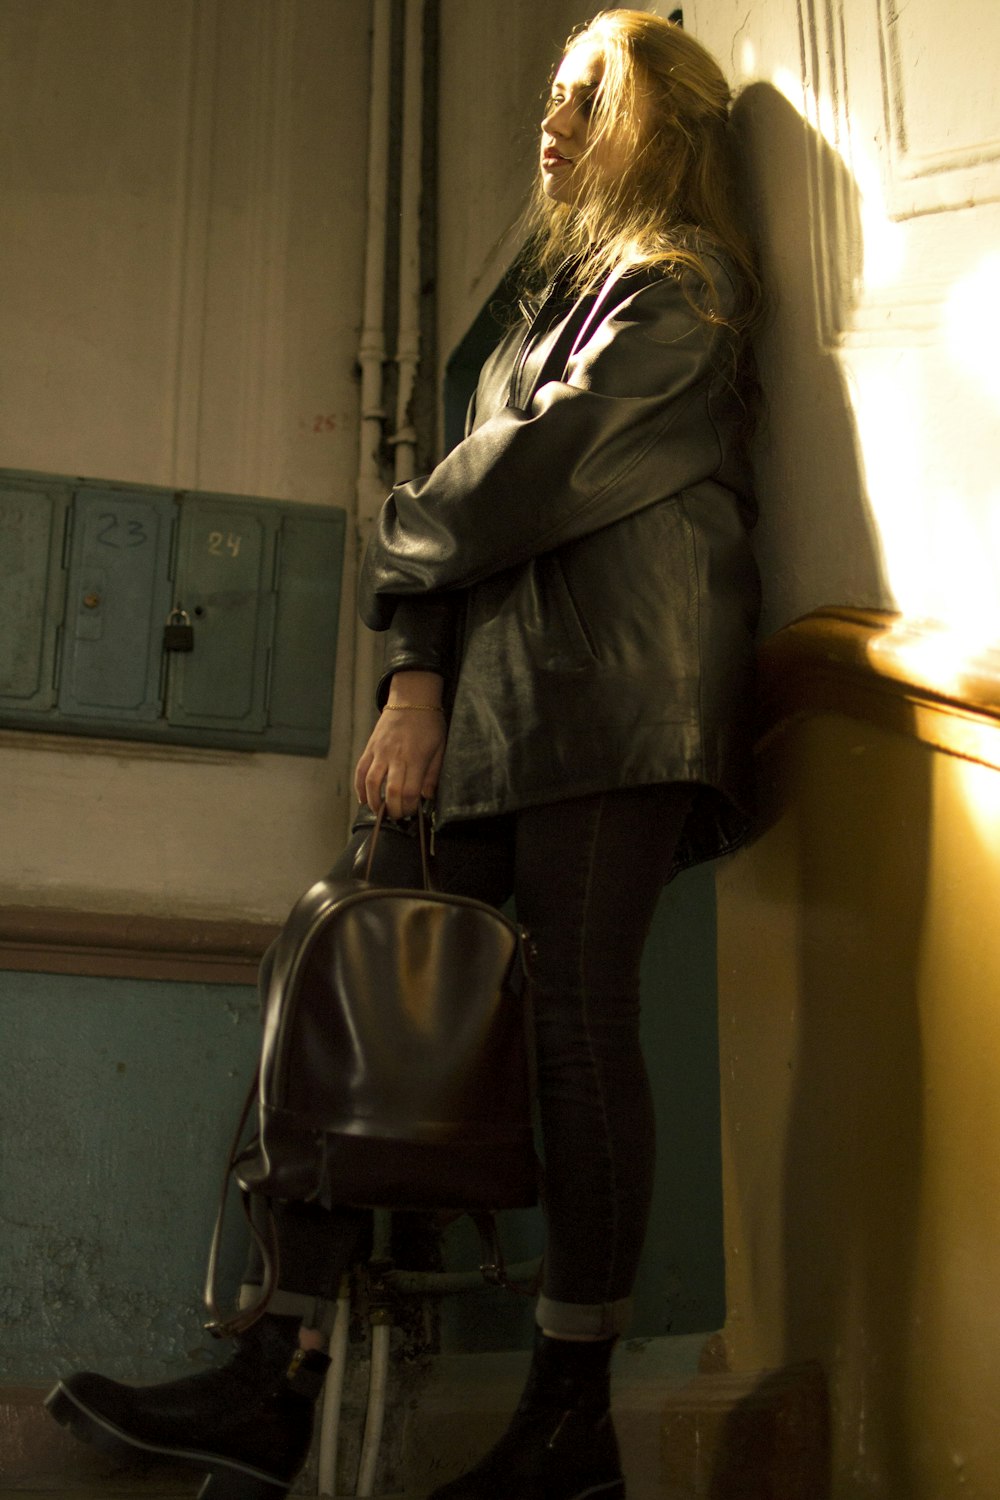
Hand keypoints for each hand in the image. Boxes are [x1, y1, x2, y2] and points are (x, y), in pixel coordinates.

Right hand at [354, 673, 446, 818]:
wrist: (411, 699)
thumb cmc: (429, 724)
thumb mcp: (440, 747)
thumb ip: (433, 774)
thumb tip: (427, 796)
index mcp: (415, 758)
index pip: (409, 792)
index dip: (410, 807)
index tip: (413, 811)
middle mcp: (396, 757)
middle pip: (390, 792)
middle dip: (393, 810)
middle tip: (397, 817)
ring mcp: (380, 752)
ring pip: (371, 783)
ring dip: (374, 802)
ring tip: (380, 811)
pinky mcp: (370, 748)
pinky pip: (360, 771)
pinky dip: (359, 788)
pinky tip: (364, 799)